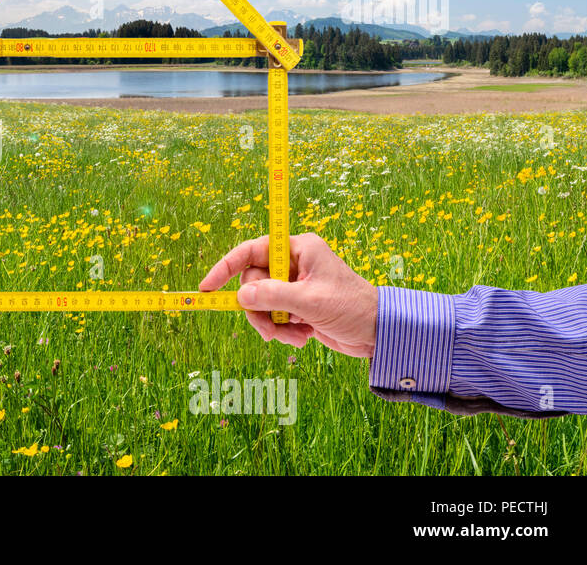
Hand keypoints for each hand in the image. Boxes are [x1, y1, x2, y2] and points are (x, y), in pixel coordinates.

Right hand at [198, 233, 377, 356]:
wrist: (379, 333)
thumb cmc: (352, 308)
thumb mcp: (310, 301)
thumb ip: (272, 296)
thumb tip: (241, 296)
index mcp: (298, 249)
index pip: (251, 251)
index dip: (226, 267)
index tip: (207, 287)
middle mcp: (294, 264)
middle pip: (253, 283)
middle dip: (259, 309)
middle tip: (270, 328)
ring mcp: (295, 285)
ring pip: (260, 303)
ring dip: (272, 324)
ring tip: (292, 336)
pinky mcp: (297, 305)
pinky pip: (273, 316)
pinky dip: (282, 330)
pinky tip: (302, 337)